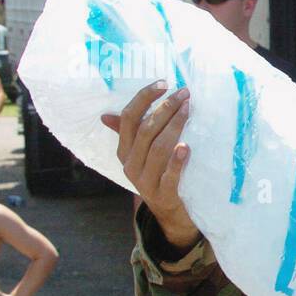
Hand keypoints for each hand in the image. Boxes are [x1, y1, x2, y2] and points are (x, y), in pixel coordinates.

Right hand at [99, 81, 199, 246]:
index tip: (164, 83)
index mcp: (123, 150)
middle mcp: (130, 164)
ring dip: (174, 127)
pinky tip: (186, 147)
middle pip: (145, 130)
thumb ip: (129, 134)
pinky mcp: (163, 195)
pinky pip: (169, 176)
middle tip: (185, 94)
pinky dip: (178, 161)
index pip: (128, 118)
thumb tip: (106, 115)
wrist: (169, 211)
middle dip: (165, 109)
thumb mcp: (141, 154)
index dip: (144, 98)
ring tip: (188, 110)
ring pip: (158, 149)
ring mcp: (145, 181)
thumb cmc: (158, 174)